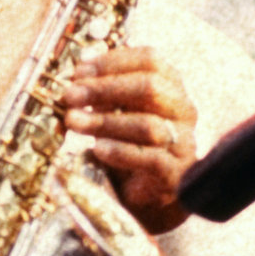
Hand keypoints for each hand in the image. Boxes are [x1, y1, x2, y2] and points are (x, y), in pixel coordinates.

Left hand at [61, 45, 197, 233]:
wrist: (149, 195)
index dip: (113, 61)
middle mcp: (183, 111)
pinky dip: (120, 152)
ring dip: (105, 121)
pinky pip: (151, 159)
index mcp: (171, 87)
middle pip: (150, 87)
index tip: (79, 70)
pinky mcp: (176, 174)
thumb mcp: (114, 113)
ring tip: (74, 122)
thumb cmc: (131, 144)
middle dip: (105, 88)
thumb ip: (100, 94)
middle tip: (71, 95)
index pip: (150, 60)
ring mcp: (183, 142)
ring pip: (148, 124)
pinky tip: (97, 150)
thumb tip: (75, 78)